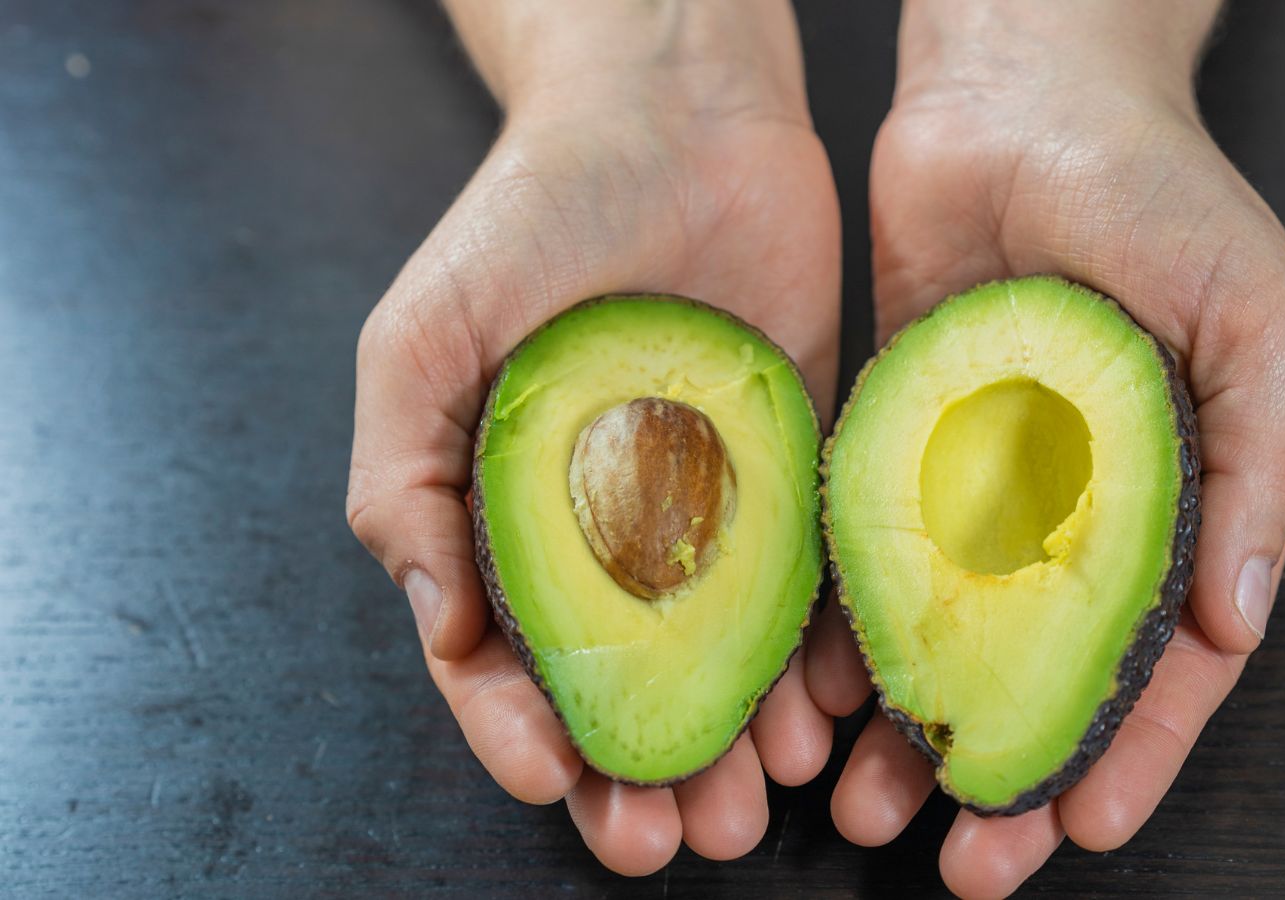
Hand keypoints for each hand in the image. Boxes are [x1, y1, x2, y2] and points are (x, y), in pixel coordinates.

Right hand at [345, 0, 841, 874]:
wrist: (674, 113)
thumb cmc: (527, 217)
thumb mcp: (419, 344)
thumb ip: (405, 487)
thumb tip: (438, 629)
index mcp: (514, 520)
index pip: (511, 658)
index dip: (523, 733)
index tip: (557, 783)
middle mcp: (617, 533)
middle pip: (630, 686)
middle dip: (648, 771)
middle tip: (677, 838)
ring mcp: (717, 508)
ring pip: (728, 660)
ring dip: (740, 739)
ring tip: (758, 798)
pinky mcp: (806, 470)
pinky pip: (818, 582)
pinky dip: (824, 653)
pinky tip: (832, 706)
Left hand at [829, 2, 1284, 895]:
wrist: (1017, 88)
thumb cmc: (1158, 186)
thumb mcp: (1257, 318)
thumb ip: (1264, 470)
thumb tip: (1242, 623)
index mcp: (1174, 496)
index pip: (1158, 657)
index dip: (1131, 750)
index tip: (1084, 828)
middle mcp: (1071, 510)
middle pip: (1039, 675)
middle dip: (1007, 774)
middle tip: (965, 863)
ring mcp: (976, 486)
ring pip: (943, 642)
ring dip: (912, 732)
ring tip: (868, 812)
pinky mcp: (892, 446)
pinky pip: (864, 562)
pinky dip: (844, 637)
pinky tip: (815, 706)